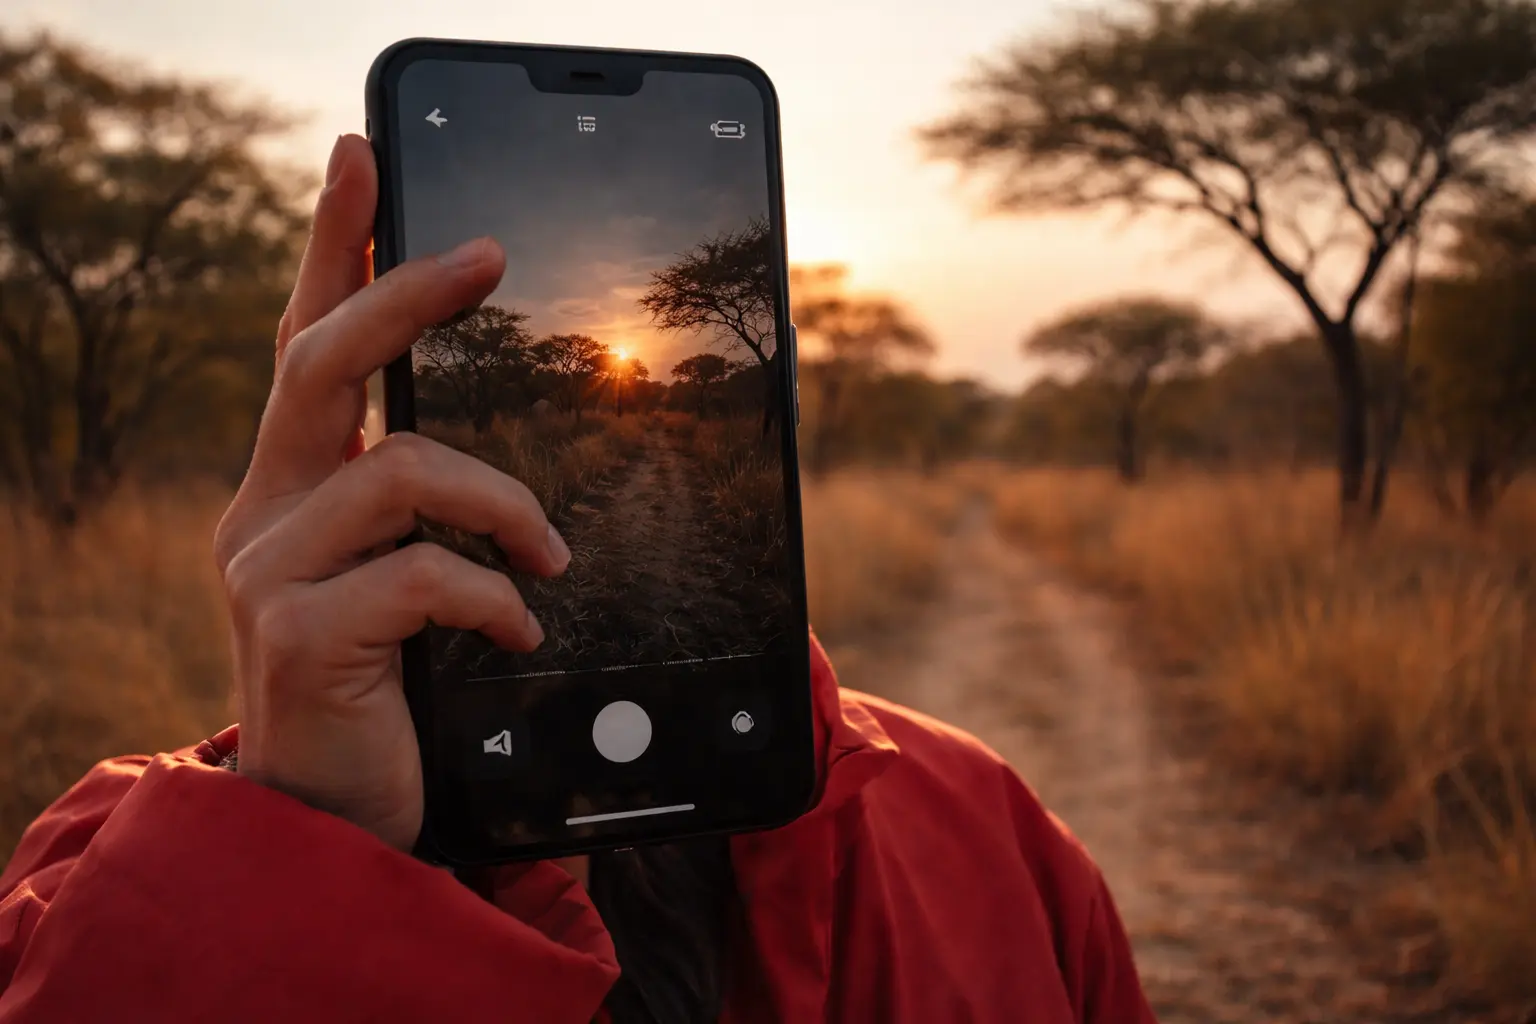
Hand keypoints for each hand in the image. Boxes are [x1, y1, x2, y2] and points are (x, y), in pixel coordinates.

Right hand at [212, 135, 569, 851]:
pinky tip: (517, 631)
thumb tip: (523, 443)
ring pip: (401, 471)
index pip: (309, 344)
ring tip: (549, 557)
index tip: (363, 159)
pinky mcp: (298, 636)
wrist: (344, 816)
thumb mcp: (413, 580)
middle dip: (407, 296)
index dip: (335, 249)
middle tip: (486, 253)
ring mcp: (270, 572)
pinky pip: (422, 575)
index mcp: (298, 486)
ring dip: (503, 504)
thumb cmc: (396, 688)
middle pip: (324, 365)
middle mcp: (266, 513)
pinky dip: (493, 595)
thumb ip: (435, 510)